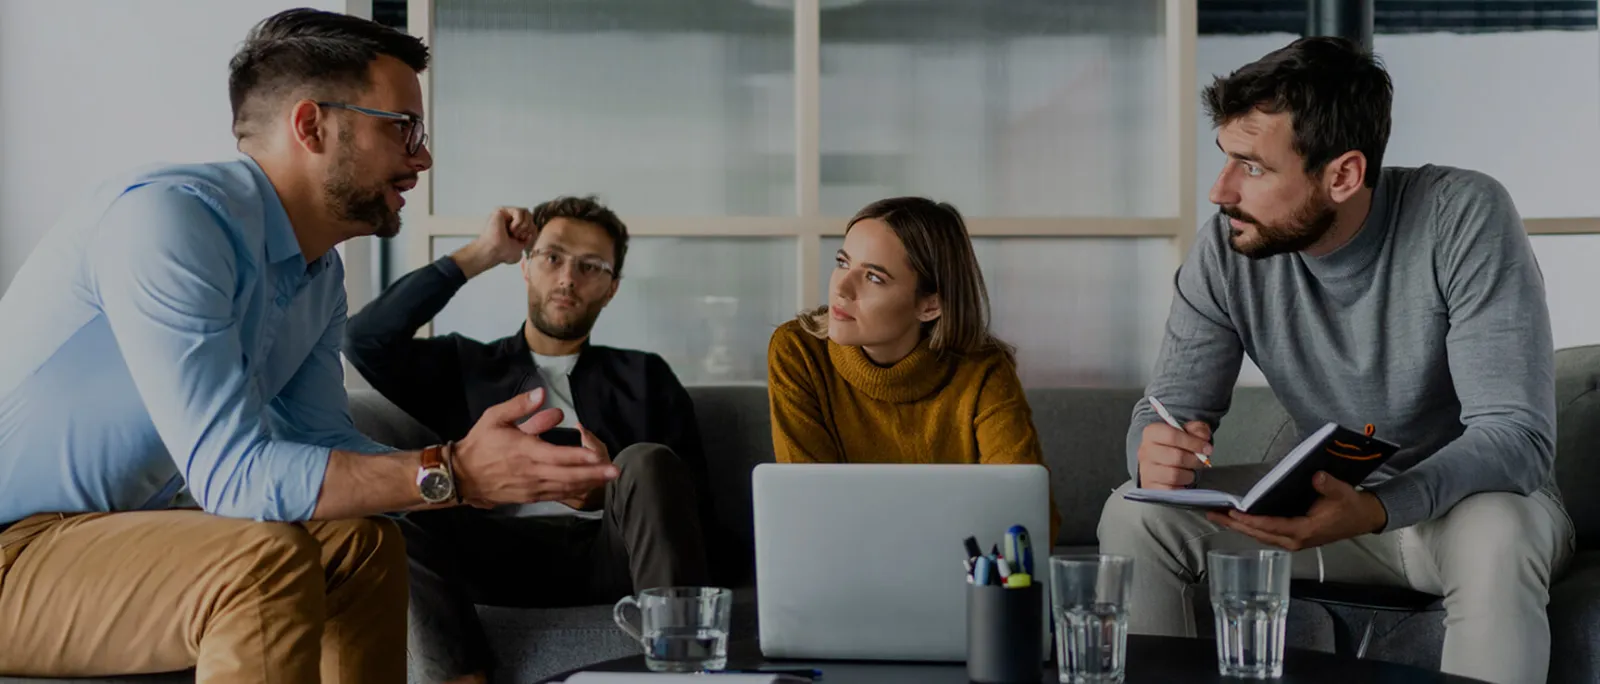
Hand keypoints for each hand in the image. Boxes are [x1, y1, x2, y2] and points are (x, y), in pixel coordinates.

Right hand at [451, 206, 535, 278]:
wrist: (494, 252)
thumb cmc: (502, 253)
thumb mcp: (520, 248)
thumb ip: (527, 240)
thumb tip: (531, 234)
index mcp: (513, 227)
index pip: (531, 222)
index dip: (531, 231)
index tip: (523, 239)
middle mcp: (509, 218)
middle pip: (530, 215)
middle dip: (527, 228)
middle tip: (517, 236)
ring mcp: (505, 214)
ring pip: (526, 212)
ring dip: (522, 226)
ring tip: (513, 233)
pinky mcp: (501, 210)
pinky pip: (519, 211)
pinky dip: (517, 223)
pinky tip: (509, 229)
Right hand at [453, 388, 619, 506]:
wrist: (462, 475)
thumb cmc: (480, 444)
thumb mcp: (495, 417)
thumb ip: (520, 406)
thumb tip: (542, 393)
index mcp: (525, 451)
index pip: (557, 456)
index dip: (579, 457)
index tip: (598, 455)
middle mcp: (531, 472)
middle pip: (567, 475)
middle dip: (593, 474)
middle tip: (615, 471)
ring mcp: (532, 487)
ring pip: (565, 488)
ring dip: (588, 484)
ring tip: (608, 480)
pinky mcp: (530, 497)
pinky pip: (556, 496)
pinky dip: (574, 492)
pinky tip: (587, 488)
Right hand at [1136, 420, 1212, 489]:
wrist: (1160, 463)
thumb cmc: (1174, 447)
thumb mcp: (1187, 433)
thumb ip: (1197, 430)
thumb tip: (1203, 437)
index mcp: (1152, 433)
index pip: (1171, 435)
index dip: (1193, 442)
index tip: (1206, 448)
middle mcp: (1145, 451)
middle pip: (1176, 456)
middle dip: (1194, 460)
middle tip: (1201, 461)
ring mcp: (1146, 471)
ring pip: (1174, 475)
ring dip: (1189, 475)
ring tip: (1190, 471)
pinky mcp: (1150, 487)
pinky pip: (1171, 490)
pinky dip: (1181, 486)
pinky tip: (1182, 481)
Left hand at [1206, 472, 1388, 550]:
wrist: (1362, 518)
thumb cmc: (1350, 507)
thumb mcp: (1342, 493)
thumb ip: (1328, 485)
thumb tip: (1316, 477)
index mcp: (1304, 531)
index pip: (1271, 526)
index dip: (1251, 520)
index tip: (1233, 511)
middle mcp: (1294, 540)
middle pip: (1258, 533)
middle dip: (1234, 524)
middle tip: (1212, 513)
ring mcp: (1292, 540)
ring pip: (1258, 535)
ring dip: (1238, 526)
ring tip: (1216, 515)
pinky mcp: (1291, 537)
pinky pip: (1265, 533)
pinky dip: (1248, 526)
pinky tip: (1236, 518)